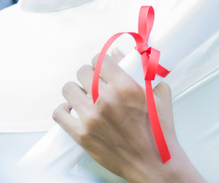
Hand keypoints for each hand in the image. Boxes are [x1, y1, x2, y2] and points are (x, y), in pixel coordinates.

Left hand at [53, 51, 205, 182]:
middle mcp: (106, 99)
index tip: (102, 68)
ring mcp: (92, 117)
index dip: (100, 62)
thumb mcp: (158, 96)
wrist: (154, 163)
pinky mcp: (82, 135)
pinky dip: (64, 110)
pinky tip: (72, 110)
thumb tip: (120, 55)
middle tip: (94, 83)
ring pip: (69, 89)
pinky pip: (59, 114)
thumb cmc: (158, 133)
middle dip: (89, 75)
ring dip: (76, 90)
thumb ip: (143, 72)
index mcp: (126, 87)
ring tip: (83, 96)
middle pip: (82, 72)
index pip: (100, 60)